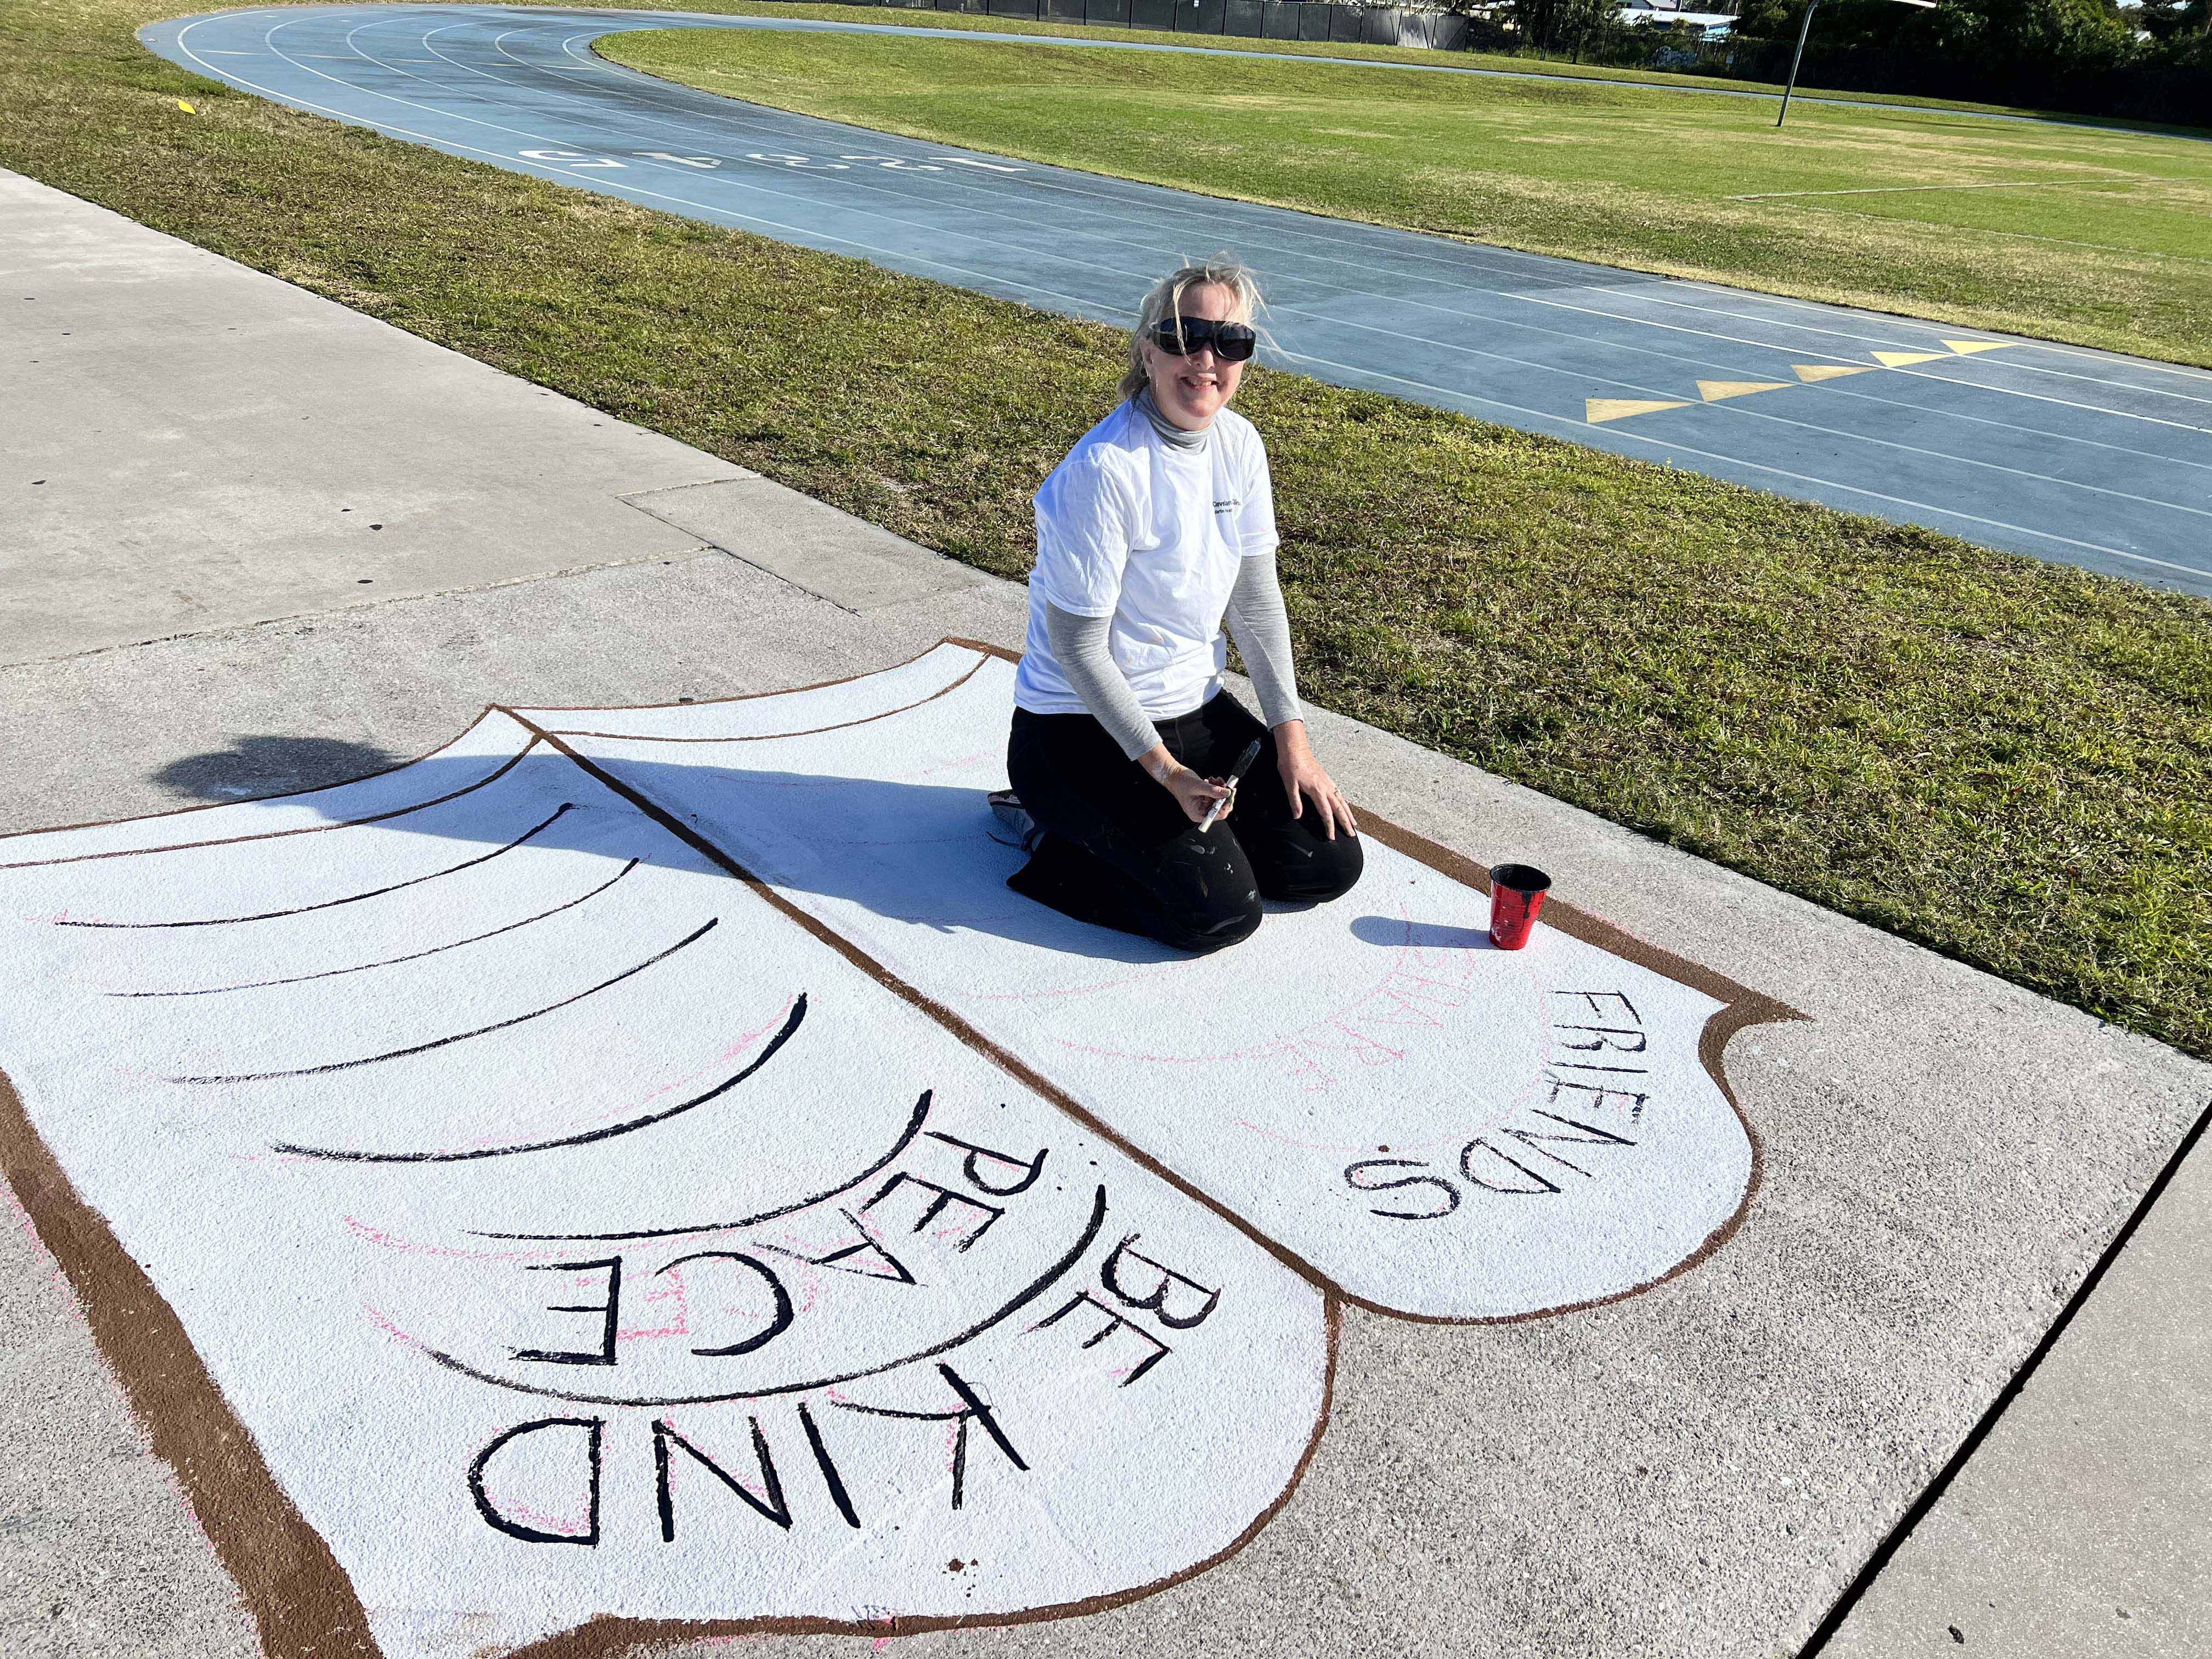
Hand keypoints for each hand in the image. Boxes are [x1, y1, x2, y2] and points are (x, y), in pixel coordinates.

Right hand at [1141, 744, 1231, 825]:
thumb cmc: (1180, 783)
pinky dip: (1217, 786)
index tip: (1230, 796)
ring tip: (1216, 780)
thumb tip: (1226, 794)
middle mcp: (1201, 811)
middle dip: (1224, 796)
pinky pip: (1216, 793)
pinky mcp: (1205, 797)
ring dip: (1220, 788)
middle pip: (1220, 807)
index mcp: (1198, 814)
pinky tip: (1212, 780)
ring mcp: (1204, 804)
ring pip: (1220, 799)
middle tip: (1227, 786)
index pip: (1217, 815)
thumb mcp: (1197, 786)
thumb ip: (1213, 791)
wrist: (1174, 775)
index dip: (1225, 806)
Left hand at [1275, 721, 1356, 839]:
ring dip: (1348, 813)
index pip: (1326, 812)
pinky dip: (1344, 802)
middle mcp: (1325, 787)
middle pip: (1339, 808)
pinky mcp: (1326, 779)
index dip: (1329, 826)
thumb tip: (1297, 816)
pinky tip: (1344, 806)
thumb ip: (1295, 801)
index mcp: (1316, 790)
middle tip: (1352, 834)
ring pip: (1341, 801)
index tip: (1332, 837)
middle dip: (1345, 823)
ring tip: (1354, 824)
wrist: (1294, 748)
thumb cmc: (1290, 765)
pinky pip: (1338, 793)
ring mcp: (1327, 782)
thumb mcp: (1289, 784)